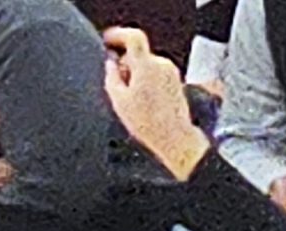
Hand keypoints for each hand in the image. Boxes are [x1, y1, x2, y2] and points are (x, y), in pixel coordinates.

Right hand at [103, 27, 210, 181]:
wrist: (175, 140)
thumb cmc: (149, 124)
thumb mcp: (119, 101)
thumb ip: (112, 76)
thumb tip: (111, 64)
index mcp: (146, 66)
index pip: (133, 37)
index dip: (119, 35)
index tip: (109, 41)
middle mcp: (161, 65)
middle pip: (138, 54)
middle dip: (126, 65)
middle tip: (118, 86)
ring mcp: (171, 73)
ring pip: (147, 65)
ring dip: (137, 76)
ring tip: (133, 101)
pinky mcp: (176, 83)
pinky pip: (157, 75)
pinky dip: (148, 82)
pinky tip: (145, 103)